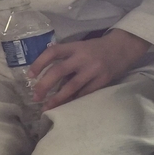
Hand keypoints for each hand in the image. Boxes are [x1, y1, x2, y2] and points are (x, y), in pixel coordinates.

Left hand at [28, 29, 149, 108]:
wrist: (124, 47)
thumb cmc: (98, 48)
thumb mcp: (81, 46)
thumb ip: (66, 57)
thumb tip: (47, 74)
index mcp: (75, 46)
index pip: (53, 52)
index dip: (39, 63)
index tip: (30, 75)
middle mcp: (83, 57)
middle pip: (58, 71)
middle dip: (44, 85)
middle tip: (35, 96)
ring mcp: (93, 69)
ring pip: (71, 86)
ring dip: (57, 98)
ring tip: (47, 107)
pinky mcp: (103, 79)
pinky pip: (85, 93)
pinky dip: (74, 100)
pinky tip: (67, 107)